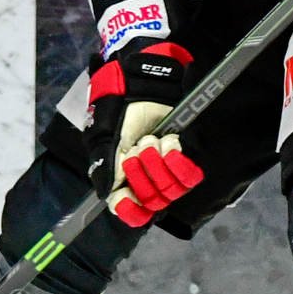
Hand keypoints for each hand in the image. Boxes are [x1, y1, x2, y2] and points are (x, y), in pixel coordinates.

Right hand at [87, 42, 203, 226]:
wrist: (140, 82)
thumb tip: (108, 196)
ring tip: (152, 140)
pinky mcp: (184, 155)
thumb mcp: (104, 137)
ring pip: (169, 190)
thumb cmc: (118, 108)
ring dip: (157, 164)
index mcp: (124, 178)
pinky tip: (170, 144)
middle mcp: (148, 177)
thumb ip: (105, 168)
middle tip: (137, 149)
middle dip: (142, 174)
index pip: (131, 211)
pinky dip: (177, 162)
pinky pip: (187, 176)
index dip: (131, 211)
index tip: (126, 199)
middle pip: (151, 200)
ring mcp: (167, 168)